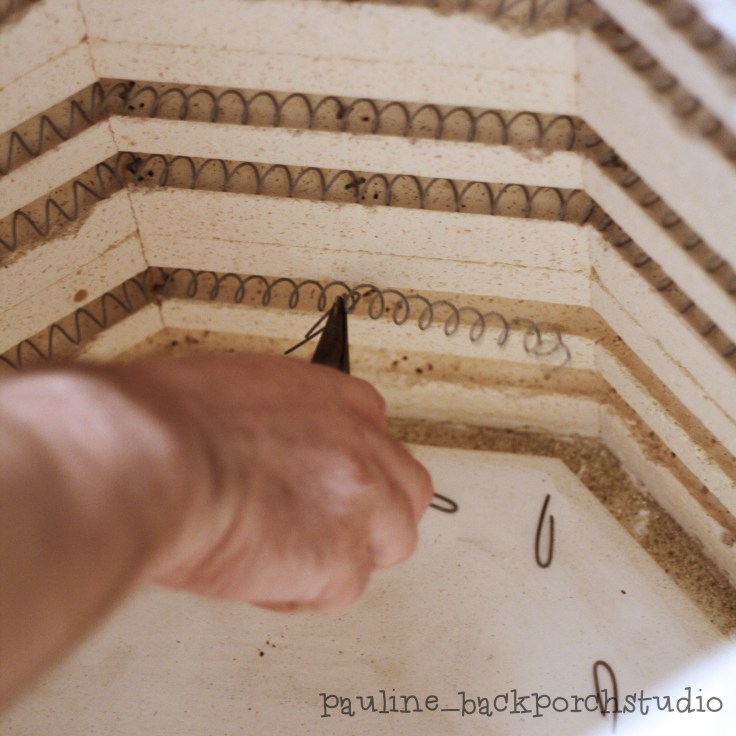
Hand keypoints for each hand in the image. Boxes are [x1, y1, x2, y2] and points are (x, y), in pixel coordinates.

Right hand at [106, 353, 433, 611]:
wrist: (150, 460)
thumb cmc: (166, 423)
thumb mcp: (235, 389)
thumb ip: (277, 419)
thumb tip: (272, 446)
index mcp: (333, 400)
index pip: (378, 434)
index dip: (355, 467)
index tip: (333, 483)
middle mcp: (359, 447)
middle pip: (404, 492)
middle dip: (375, 514)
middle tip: (329, 530)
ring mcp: (359, 503)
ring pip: (391, 542)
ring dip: (347, 556)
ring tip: (292, 558)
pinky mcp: (340, 561)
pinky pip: (339, 591)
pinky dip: (300, 593)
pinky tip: (259, 576)